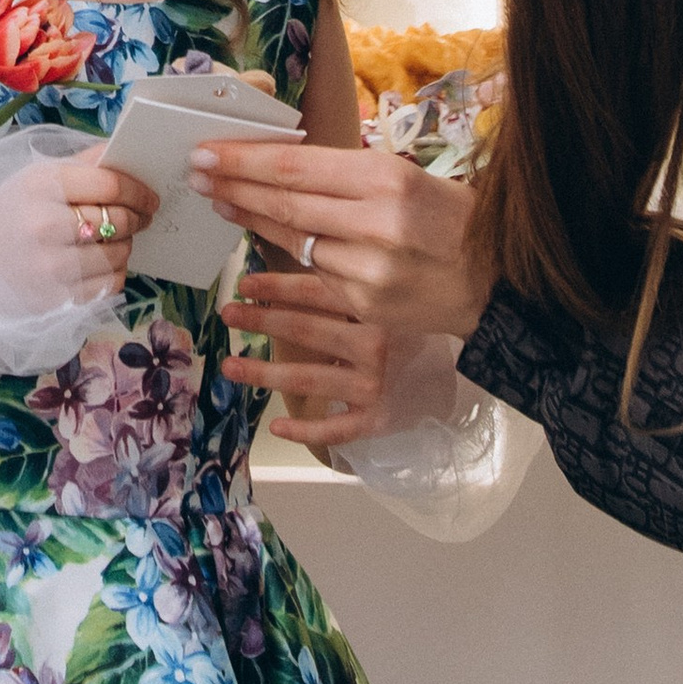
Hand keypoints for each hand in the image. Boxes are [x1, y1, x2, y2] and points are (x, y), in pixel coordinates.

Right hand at [0, 145, 156, 300]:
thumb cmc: (5, 215)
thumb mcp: (32, 178)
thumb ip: (81, 164)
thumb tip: (125, 154)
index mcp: (39, 185)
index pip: (110, 184)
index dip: (138, 190)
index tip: (149, 196)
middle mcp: (44, 225)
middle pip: (118, 219)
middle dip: (137, 217)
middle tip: (141, 217)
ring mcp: (50, 266)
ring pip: (118, 253)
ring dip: (126, 245)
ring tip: (115, 240)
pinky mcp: (55, 299)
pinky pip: (109, 284)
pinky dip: (114, 273)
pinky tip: (101, 263)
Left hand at [208, 142, 487, 338]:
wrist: (497, 284)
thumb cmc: (453, 219)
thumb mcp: (409, 178)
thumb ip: (350, 175)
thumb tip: (283, 165)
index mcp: (388, 178)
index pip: (297, 166)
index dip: (245, 159)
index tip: (208, 151)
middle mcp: (377, 222)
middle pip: (285, 202)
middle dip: (234, 185)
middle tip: (197, 172)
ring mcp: (369, 269)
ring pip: (292, 241)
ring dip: (251, 220)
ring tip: (221, 201)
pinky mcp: (366, 305)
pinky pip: (313, 276)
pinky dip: (283, 258)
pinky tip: (261, 244)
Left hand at [223, 260, 397, 447]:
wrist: (455, 377)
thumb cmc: (411, 333)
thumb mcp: (386, 300)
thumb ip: (348, 284)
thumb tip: (295, 253)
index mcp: (376, 309)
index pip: (318, 294)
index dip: (277, 287)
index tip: (244, 283)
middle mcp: (376, 346)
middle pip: (307, 330)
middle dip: (262, 321)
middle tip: (228, 314)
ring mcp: (375, 385)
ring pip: (309, 377)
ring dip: (263, 373)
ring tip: (229, 367)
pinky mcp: (376, 419)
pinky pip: (336, 428)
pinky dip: (305, 430)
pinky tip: (277, 425)